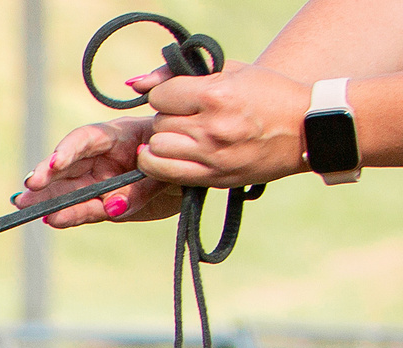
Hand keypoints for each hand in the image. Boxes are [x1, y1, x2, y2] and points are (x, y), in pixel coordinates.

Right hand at [18, 114, 180, 225]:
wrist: (199, 180)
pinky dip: (68, 216)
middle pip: (68, 164)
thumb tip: (112, 207)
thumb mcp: (172, 170)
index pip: (86, 139)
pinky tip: (52, 219)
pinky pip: (82, 211)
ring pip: (68, 190)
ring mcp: (100, 182)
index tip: (54, 164)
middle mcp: (104, 158)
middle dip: (46, 175)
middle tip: (29, 189)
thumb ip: (142, 187)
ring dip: (47, 198)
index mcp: (120, 136)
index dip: (68, 150)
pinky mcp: (102, 205)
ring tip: (25, 207)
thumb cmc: (187, 162)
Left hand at [138, 58, 310, 188]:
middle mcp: (212, 127)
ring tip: (183, 136)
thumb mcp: (232, 71)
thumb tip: (136, 84)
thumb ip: (180, 74)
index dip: (168, 95)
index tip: (183, 97)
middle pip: (158, 123)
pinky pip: (163, 173)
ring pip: (156, 149)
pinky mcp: (212, 177)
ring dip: (163, 142)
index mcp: (217, 95)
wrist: (308, 128)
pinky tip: (172, 155)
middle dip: (168, 118)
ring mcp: (211, 156)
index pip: (160, 96)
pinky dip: (159, 164)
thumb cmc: (270, 94)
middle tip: (189, 117)